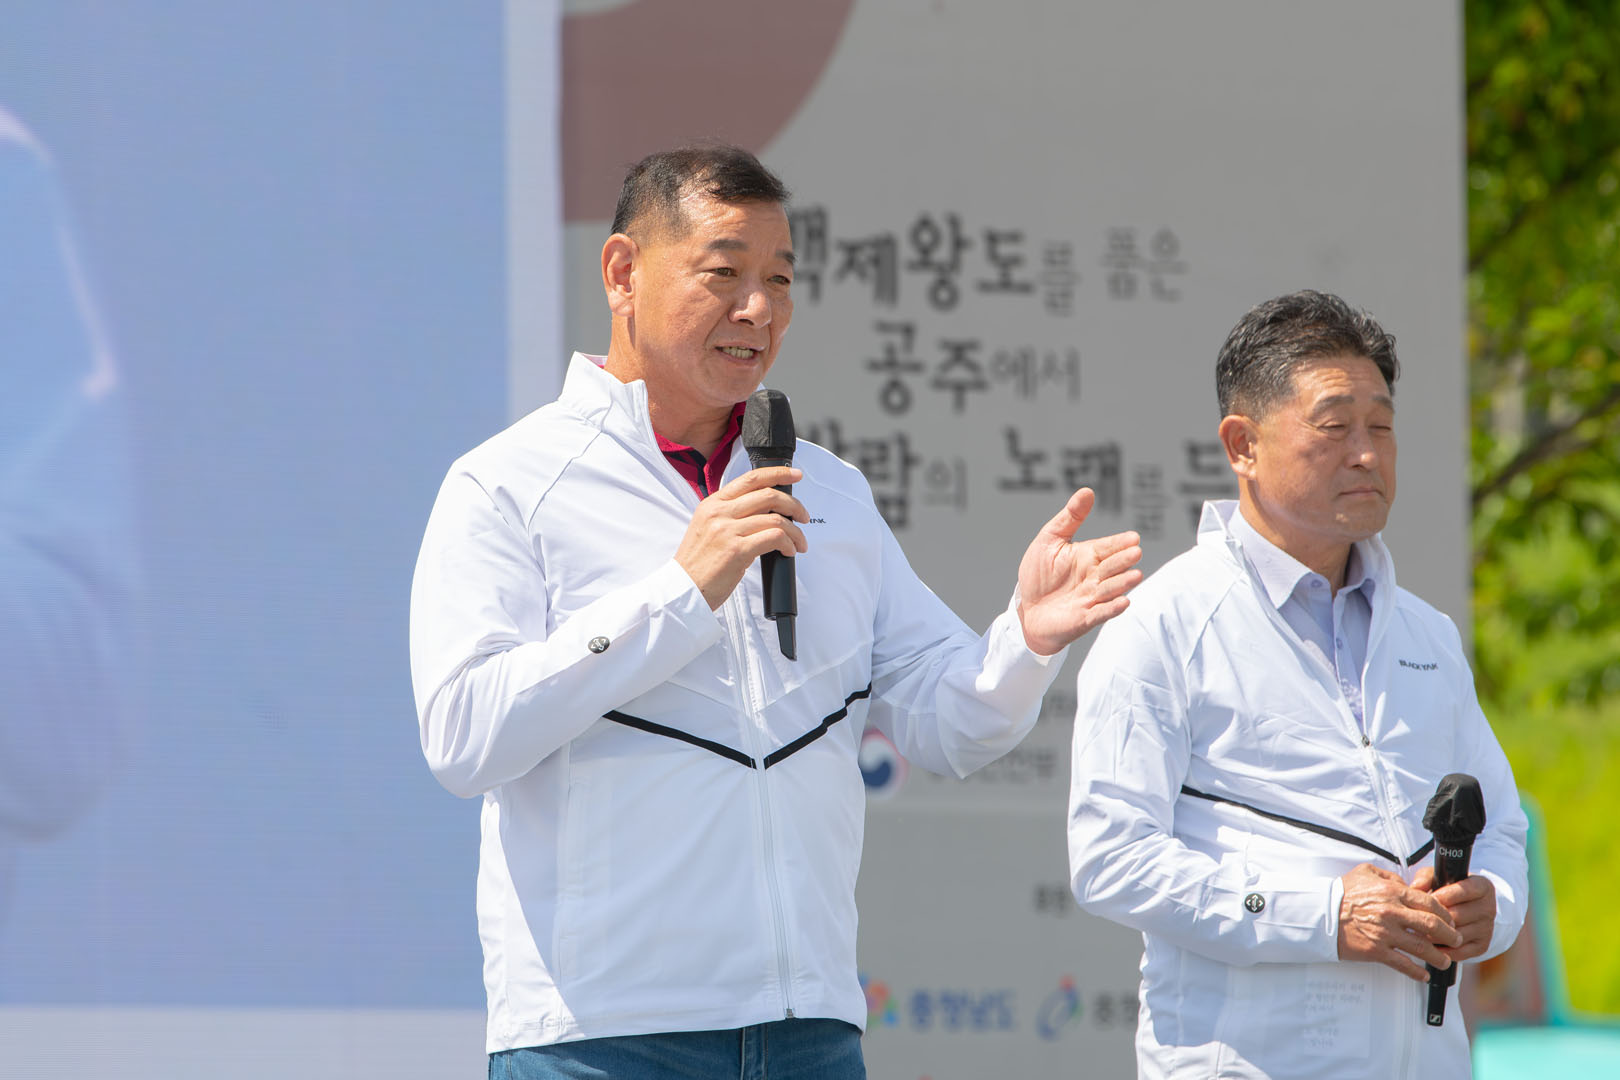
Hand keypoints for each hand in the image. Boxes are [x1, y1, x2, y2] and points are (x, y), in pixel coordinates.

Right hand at [675, 467, 807, 609]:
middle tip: (803, 516)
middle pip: (768, 495)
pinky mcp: (737, 550)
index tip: (795, 475)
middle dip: (794, 505)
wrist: (683, 588)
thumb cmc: (698, 563)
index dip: (778, 474)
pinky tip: (789, 551)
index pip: (751, 479)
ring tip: (799, 543)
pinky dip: (788, 543)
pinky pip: (774, 538)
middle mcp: (720, 512)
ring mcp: (728, 530)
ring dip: (795, 532)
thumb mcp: (707, 527)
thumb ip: (729, 514)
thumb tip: (764, 510)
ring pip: (776, 519)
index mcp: (713, 503)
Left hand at [1015, 488, 1142, 654]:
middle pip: (1113, 567)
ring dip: (1123, 583)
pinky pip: (1101, 613)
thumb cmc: (1039, 575)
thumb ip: (1069, 518)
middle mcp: (1094, 577)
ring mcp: (1091, 598)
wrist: (1027, 609)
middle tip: (1135, 552)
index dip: (1120, 543)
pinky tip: (1123, 602)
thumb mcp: (1049, 540)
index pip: (1108, 547)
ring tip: (1135, 575)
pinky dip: (1111, 609)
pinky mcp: (1084, 618)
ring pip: (1111, 589)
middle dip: (1124, 560)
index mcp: (1088, 556)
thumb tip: (1087, 491)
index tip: (1133, 537)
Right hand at [1337, 863, 1461, 981]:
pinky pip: (1403, 964)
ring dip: (1438, 956)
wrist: (1320, 913)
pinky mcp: (1376, 951)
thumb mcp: (1365, 873)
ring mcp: (1385, 933)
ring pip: (1422, 948)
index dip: (1445, 914)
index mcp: (1392, 892)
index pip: (1430, 903)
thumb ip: (1389, 877)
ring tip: (1444, 961)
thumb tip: (1406, 884)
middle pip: (1433, 926)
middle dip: (1450, 935)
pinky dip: (1416, 972)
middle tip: (1455, 940)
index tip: (1449, 921)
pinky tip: (1423, 975)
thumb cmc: (1341, 892)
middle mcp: (1392, 913)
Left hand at [1414, 867, 1496, 963]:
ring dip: (1435, 936)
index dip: (1441, 896)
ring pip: (1456, 935)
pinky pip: (1459, 952)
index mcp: (1482, 887)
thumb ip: (1426, 878)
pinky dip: (1441, 951)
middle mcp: (1489, 908)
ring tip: (1416, 933)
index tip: (1426, 899)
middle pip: (1457, 916)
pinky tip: (1427, 945)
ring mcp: (1487, 929)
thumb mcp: (1437, 877)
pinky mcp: (1482, 946)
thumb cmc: (1447, 889)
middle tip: (1415, 920)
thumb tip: (1414, 887)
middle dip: (1434, 918)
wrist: (1466, 908)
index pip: (1463, 891)